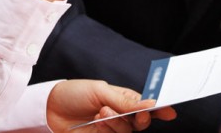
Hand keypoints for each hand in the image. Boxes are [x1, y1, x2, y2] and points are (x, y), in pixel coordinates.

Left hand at [46, 80, 175, 131]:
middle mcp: (120, 115)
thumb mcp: (101, 91)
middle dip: (141, 119)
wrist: (50, 109)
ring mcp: (111, 128)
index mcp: (123, 98)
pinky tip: (98, 122)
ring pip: (127, 131)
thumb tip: (151, 103)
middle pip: (141, 122)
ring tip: (101, 113)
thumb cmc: (75, 93)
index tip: (170, 112)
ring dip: (117, 122)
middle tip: (136, 115)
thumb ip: (126, 101)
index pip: (146, 104)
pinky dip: (108, 130)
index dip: (160, 108)